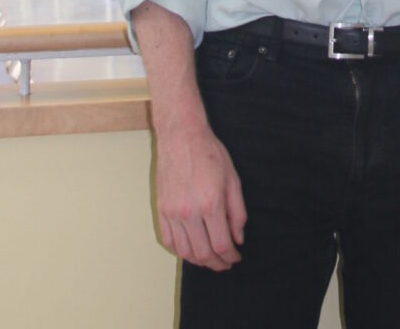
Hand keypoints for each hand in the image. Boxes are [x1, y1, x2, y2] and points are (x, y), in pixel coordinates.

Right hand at [154, 122, 246, 270]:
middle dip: (217, 263)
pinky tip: (191, 248)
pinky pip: (169, 240)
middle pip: (203, 253)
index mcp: (210, 203)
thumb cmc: (210, 153)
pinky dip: (181, 250)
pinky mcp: (161, 209)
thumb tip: (237, 238)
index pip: (221, 244)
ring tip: (210, 258)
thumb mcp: (233, 179)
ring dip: (199, 261)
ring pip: (184, 251)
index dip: (230, 256)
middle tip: (226, 262)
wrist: (181, 136)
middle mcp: (189, 212)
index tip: (236, 257)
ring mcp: (172, 212)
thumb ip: (237, 212)